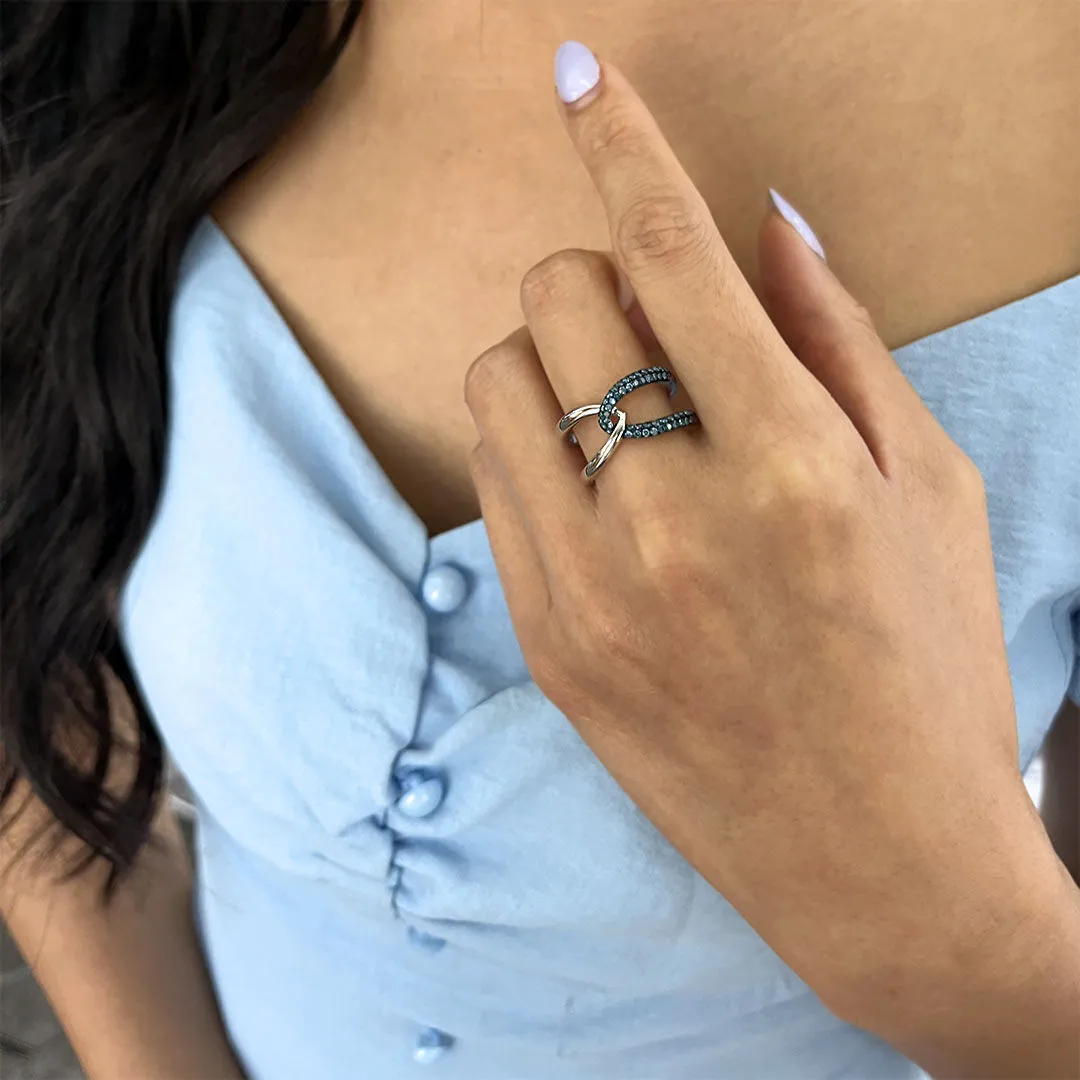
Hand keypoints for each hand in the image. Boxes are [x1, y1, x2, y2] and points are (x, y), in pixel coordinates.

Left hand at [464, 46, 1079, 1075]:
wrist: (878, 864)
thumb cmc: (931, 672)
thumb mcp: (931, 493)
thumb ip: (840, 341)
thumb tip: (767, 222)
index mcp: (789, 465)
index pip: (670, 252)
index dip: (619, 141)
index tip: (574, 74)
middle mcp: (672, 520)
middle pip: (558, 297)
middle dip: (600, 281)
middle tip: (657, 333)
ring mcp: (591, 590)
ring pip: (499, 379)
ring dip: (553, 362)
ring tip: (625, 418)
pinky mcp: (547, 645)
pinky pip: (492, 480)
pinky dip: (536, 449)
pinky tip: (602, 494)